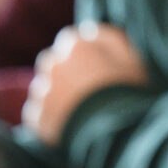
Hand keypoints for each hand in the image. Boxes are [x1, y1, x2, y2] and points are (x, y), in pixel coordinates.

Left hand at [22, 22, 147, 144]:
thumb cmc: (129, 93)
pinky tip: (68, 125)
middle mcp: (53, 64)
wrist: (116, 136)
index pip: (70, 40)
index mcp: (76, 46)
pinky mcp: (36, 119)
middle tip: (85, 91)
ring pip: (43, 88)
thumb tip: (88, 31)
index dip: (82, 54)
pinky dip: (48, 117)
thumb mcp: (131, 57)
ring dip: (54, 95)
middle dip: (63, 72)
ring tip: (78, 111)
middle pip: (51, 62)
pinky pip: (37, 113)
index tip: (94, 68)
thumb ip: (108, 37)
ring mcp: (42, 92)